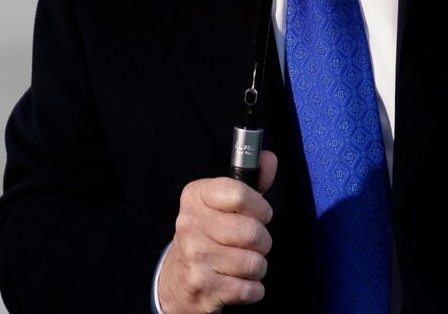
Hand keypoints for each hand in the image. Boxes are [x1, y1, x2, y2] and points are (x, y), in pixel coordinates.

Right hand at [157, 150, 277, 313]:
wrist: (178, 279)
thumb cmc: (210, 234)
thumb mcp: (226, 203)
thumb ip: (253, 181)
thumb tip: (269, 158)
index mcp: (196, 196)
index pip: (240, 194)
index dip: (260, 208)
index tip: (259, 215)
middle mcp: (190, 224)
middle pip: (253, 232)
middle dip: (263, 241)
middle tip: (253, 244)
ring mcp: (195, 256)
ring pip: (255, 262)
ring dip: (258, 266)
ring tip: (244, 263)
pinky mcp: (203, 287)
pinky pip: (251, 289)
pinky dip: (253, 289)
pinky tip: (239, 282)